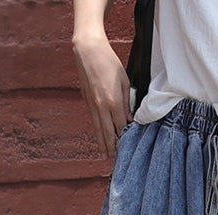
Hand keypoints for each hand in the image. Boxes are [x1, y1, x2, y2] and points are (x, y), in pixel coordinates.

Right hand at [73, 34, 132, 158]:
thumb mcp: (125, 81)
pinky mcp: (87, 101)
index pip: (121, 126)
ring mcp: (93, 105)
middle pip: (108, 133)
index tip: (129, 148)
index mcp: (113, 101)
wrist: (88, 50)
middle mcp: (101, 106)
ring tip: (106, 156)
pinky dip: (97, 132)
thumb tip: (130, 119)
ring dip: (103, 144)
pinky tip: (100, 139)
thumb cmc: (108, 62)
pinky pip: (94, 121)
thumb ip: (127, 102)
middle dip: (112, 148)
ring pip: (98, 130)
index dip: (125, 138)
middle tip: (115, 162)